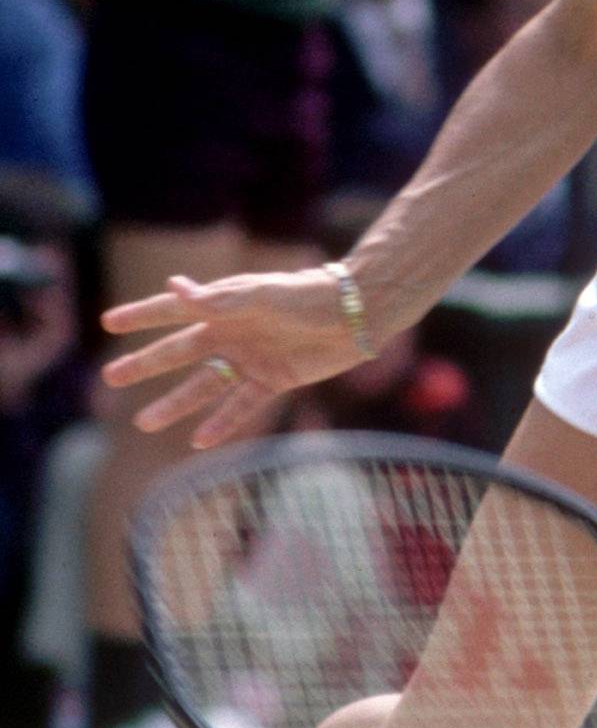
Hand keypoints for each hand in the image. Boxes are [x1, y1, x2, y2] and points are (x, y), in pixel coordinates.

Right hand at [100, 266, 366, 449]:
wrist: (355, 314)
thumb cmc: (307, 295)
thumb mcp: (261, 295)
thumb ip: (219, 299)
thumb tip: (174, 287)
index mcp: (225, 305)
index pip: (173, 310)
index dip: (142, 315)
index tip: (109, 322)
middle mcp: (232, 332)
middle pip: (179, 351)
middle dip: (146, 364)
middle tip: (111, 378)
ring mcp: (251, 358)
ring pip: (203, 385)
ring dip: (175, 403)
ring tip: (144, 421)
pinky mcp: (274, 380)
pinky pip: (242, 405)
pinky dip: (222, 423)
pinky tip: (198, 440)